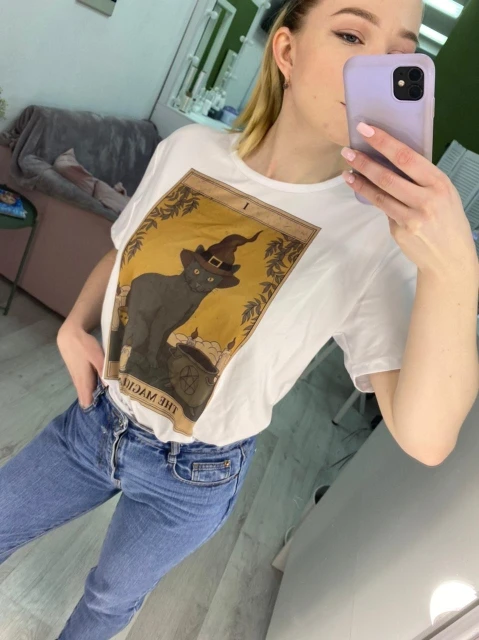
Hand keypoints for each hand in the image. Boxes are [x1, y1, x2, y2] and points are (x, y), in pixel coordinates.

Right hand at [57, 321, 104, 408]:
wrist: (69, 336)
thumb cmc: (84, 345)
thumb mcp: (97, 355)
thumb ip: (104, 369)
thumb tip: (111, 385)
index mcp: (84, 381)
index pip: (87, 402)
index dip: (95, 411)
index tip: (106, 418)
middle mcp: (80, 383)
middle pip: (87, 400)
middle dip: (98, 407)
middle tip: (112, 414)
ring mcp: (78, 379)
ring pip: (87, 393)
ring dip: (96, 399)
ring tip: (110, 405)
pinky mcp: (78, 374)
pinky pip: (87, 387)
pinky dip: (94, 391)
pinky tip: (103, 392)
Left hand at [341, 122, 477, 283]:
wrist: (450, 258)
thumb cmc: (447, 219)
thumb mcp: (444, 193)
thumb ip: (421, 178)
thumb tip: (390, 159)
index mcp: (440, 184)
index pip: (407, 158)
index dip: (384, 142)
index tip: (365, 130)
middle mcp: (426, 200)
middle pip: (387, 177)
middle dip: (364, 162)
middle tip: (346, 152)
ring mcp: (411, 218)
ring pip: (379, 195)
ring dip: (360, 182)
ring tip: (347, 172)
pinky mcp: (399, 232)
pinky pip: (384, 211)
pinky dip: (373, 199)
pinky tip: (365, 190)